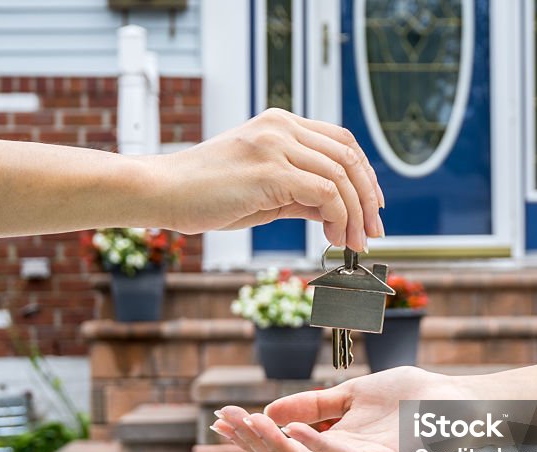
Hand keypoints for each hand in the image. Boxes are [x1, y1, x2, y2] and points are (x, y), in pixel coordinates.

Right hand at [157, 108, 384, 251]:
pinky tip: (334, 237)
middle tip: (373, 231)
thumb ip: (302, 195)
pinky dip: (338, 218)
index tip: (372, 206)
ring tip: (355, 243)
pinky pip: (324, 193)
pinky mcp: (270, 170)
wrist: (163, 192)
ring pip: (341, 175)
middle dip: (368, 197)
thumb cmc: (206, 194)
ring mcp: (276, 145)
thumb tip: (338, 212)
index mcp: (280, 124)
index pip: (341, 141)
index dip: (365, 173)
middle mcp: (281, 127)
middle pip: (349, 156)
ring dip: (356, 214)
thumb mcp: (264, 191)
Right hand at [210, 367, 447, 451]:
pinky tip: (296, 430)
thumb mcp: (351, 395)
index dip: (252, 438)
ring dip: (279, 447)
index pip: (285, 449)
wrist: (457, 398)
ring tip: (254, 423)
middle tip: (227, 420)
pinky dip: (320, 447)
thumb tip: (270, 411)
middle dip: (255, 442)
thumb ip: (314, 405)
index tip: (220, 420)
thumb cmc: (410, 397)